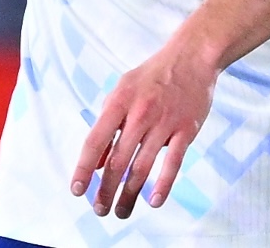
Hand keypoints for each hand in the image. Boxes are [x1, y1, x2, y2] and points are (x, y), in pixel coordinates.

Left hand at [70, 40, 215, 217]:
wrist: (191, 57)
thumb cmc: (152, 76)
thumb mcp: (122, 92)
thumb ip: (108, 124)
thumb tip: (96, 161)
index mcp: (119, 102)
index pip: (95, 141)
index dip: (84, 168)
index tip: (77, 190)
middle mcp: (139, 113)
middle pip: (118, 160)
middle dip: (106, 190)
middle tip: (100, 210)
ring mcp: (164, 122)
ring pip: (142, 167)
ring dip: (129, 194)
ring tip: (121, 212)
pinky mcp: (186, 130)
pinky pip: (173, 162)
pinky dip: (163, 185)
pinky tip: (153, 201)